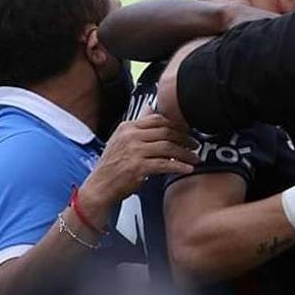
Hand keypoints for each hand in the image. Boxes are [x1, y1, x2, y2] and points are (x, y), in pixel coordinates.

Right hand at [79, 112, 200, 224]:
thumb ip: (138, 125)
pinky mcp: (138, 167)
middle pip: (166, 132)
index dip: (177, 124)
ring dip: (185, 153)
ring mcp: (134, 151)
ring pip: (168, 148)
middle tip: (195, 144)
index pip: (158, 119)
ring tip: (195, 158)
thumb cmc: (112, 165)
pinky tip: (187, 168)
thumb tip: (150, 108)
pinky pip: (165, 164)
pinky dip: (179, 166)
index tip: (188, 131)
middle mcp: (130, 137)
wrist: (100, 186)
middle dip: (185, 138)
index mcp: (127, 127)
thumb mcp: (121, 139)